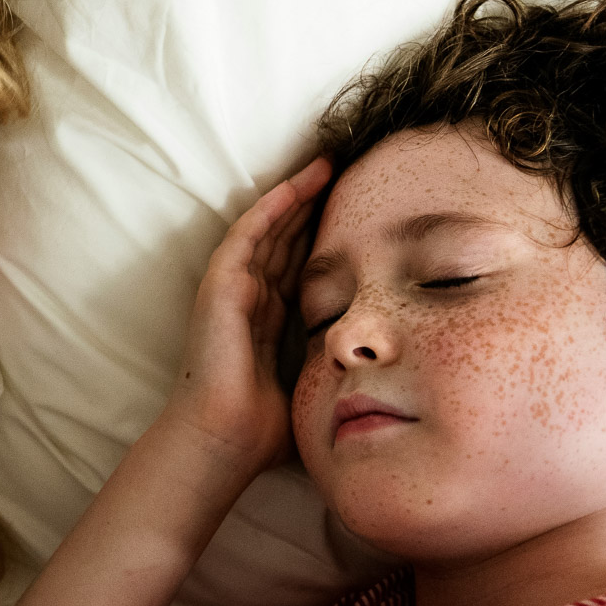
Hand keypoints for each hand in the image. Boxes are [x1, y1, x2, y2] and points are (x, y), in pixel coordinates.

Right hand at [164, 156, 331, 477]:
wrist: (221, 439)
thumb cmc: (263, 430)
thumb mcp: (313, 388)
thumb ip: (336, 372)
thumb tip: (385, 384)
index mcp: (267, 321)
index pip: (299, 265)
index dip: (322, 236)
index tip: (357, 214)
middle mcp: (250, 298)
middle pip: (285, 239)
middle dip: (312, 205)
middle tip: (345, 172)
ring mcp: (233, 288)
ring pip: (270, 228)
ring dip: (296, 195)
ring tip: (326, 166)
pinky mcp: (221, 285)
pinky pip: (249, 235)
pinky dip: (271, 208)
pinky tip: (297, 187)